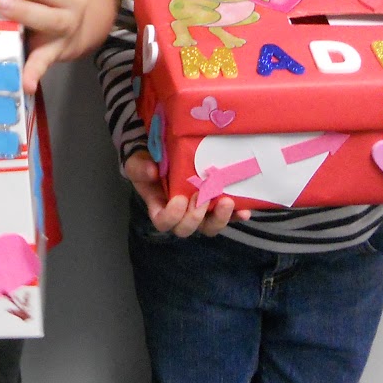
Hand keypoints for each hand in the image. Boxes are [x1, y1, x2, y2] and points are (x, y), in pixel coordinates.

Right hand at [124, 148, 249, 237]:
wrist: (164, 153)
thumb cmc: (148, 162)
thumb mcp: (137, 162)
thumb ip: (139, 167)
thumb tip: (152, 171)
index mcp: (159, 207)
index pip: (164, 222)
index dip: (172, 216)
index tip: (179, 199)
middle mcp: (180, 215)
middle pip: (188, 229)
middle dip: (196, 216)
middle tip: (202, 197)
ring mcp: (200, 211)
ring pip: (210, 226)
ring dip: (220, 218)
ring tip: (227, 201)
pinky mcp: (214, 204)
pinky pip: (227, 215)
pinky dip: (236, 215)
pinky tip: (245, 209)